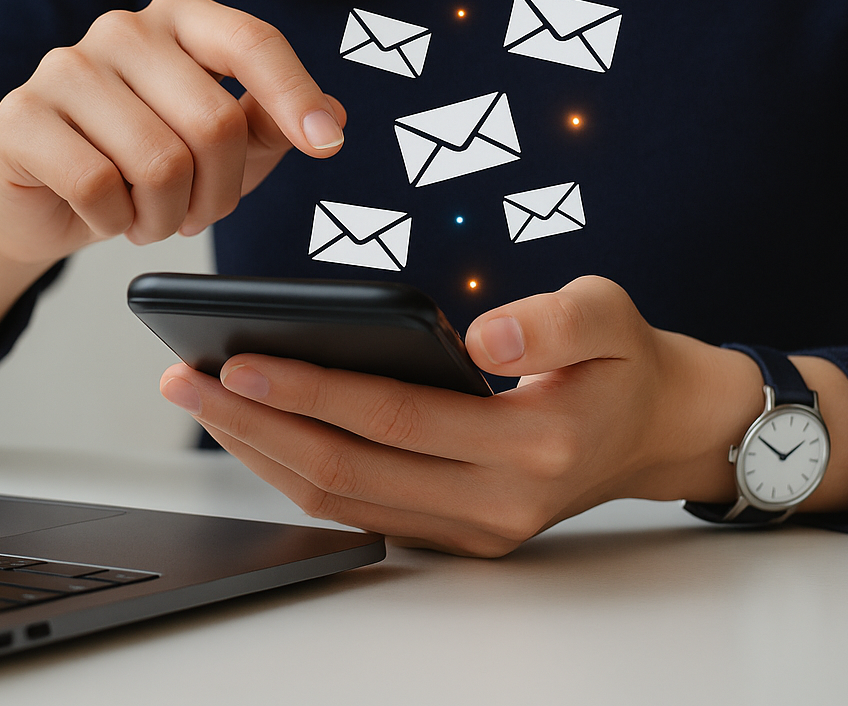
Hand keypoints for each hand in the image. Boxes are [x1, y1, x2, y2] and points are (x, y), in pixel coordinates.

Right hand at [0, 0, 344, 365]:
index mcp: (180, 19)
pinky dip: (114, 221)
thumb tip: (332, 115)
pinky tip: (107, 214)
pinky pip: (97, 185)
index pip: (251, 42)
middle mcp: (123, 29)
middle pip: (213, 122)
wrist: (42, 201)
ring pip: (158, 161)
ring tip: (151, 218)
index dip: (294, 95)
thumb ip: (269, 125)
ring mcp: (65, 67)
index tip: (328, 146)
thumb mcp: (218, 149)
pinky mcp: (20, 115)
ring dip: (166, 216)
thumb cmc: (139, 164)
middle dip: (219, 192)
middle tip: (198, 214)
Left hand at [160, 275, 847, 555]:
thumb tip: (482, 336)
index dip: (311, 390)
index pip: (395, 420)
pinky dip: (296, 471)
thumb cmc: (624, 360)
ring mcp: (473, 530)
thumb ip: (553, 322)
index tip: (240, 360)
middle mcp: (496, 504)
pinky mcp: (455, 533)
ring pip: (340, 502)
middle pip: (347, 472)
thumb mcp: (612, 314)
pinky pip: (356, 509)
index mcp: (532, 447)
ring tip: (203, 400)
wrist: (660, 428)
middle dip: (256, 427)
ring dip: (261, 453)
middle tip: (186, 380)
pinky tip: (254, 429)